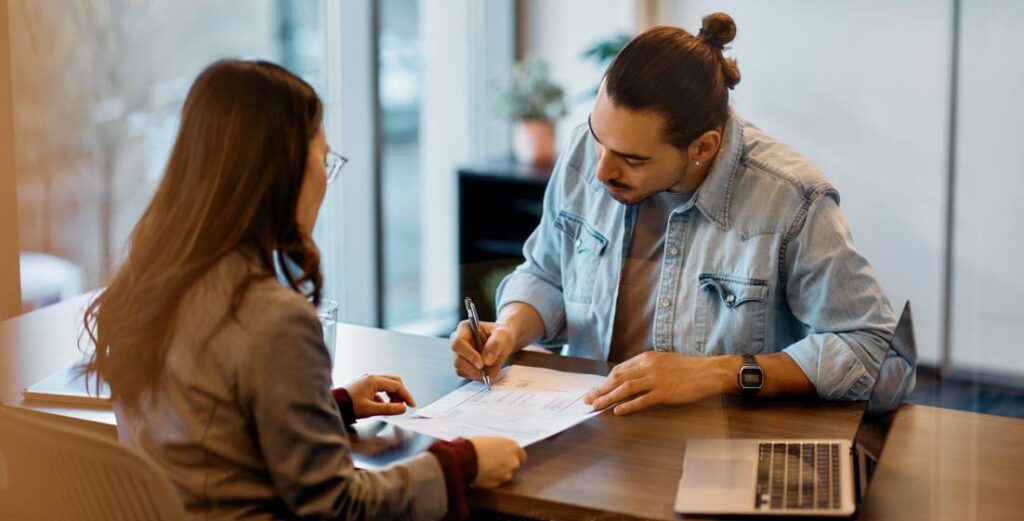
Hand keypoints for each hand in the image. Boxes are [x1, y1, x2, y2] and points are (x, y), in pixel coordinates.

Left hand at [344, 375, 416, 418]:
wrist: (333, 405)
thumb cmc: (349, 406)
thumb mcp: (370, 410)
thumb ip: (388, 409)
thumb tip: (403, 408)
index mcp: (374, 380)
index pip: (397, 385)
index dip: (406, 395)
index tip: (412, 405)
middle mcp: (371, 378)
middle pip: (394, 382)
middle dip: (401, 394)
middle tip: (404, 406)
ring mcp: (367, 381)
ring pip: (387, 385)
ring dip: (393, 396)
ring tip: (392, 408)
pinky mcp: (364, 386)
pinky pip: (379, 389)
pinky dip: (384, 397)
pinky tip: (380, 407)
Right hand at [450, 320, 516, 381]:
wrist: (504, 343)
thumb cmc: (502, 335)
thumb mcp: (503, 335)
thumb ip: (495, 344)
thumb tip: (486, 360)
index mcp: (464, 328)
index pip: (458, 343)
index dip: (468, 355)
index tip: (481, 364)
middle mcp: (459, 341)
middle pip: (458, 360)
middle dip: (474, 369)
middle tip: (491, 372)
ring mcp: (460, 354)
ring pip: (461, 370)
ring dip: (478, 374)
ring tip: (494, 372)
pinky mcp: (464, 365)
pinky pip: (467, 375)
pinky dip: (478, 377)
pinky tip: (490, 373)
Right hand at [468, 436, 526, 487]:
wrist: (465, 458)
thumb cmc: (474, 446)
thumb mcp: (491, 441)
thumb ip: (501, 447)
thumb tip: (501, 451)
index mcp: (512, 446)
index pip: (522, 455)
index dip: (513, 457)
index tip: (507, 458)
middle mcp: (513, 460)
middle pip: (514, 466)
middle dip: (506, 465)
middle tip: (493, 463)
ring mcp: (507, 474)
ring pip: (505, 475)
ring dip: (498, 474)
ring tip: (485, 468)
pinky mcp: (499, 484)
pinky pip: (497, 482)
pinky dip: (491, 480)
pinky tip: (482, 474)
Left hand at [583, 352, 727, 415]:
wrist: (708, 372)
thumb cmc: (687, 368)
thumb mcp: (662, 361)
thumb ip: (645, 368)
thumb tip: (628, 378)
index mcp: (646, 358)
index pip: (619, 370)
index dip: (605, 381)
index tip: (596, 390)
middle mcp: (648, 367)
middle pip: (618, 378)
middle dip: (601, 389)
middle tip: (588, 399)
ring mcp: (656, 380)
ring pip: (626, 389)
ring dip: (608, 398)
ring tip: (597, 406)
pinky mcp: (665, 393)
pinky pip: (642, 400)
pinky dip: (628, 406)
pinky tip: (618, 411)